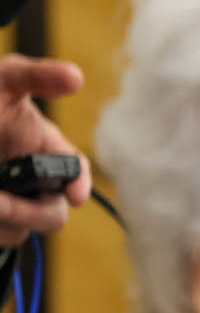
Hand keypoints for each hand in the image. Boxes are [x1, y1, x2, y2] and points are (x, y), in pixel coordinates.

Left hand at [0, 56, 91, 249]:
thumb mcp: (5, 80)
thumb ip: (36, 76)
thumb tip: (76, 77)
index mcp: (47, 152)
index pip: (76, 173)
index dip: (79, 184)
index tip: (74, 195)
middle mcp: (36, 183)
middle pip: (51, 213)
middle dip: (26, 211)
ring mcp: (15, 206)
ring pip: (20, 230)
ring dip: (4, 218)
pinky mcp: (1, 224)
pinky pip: (2, 236)